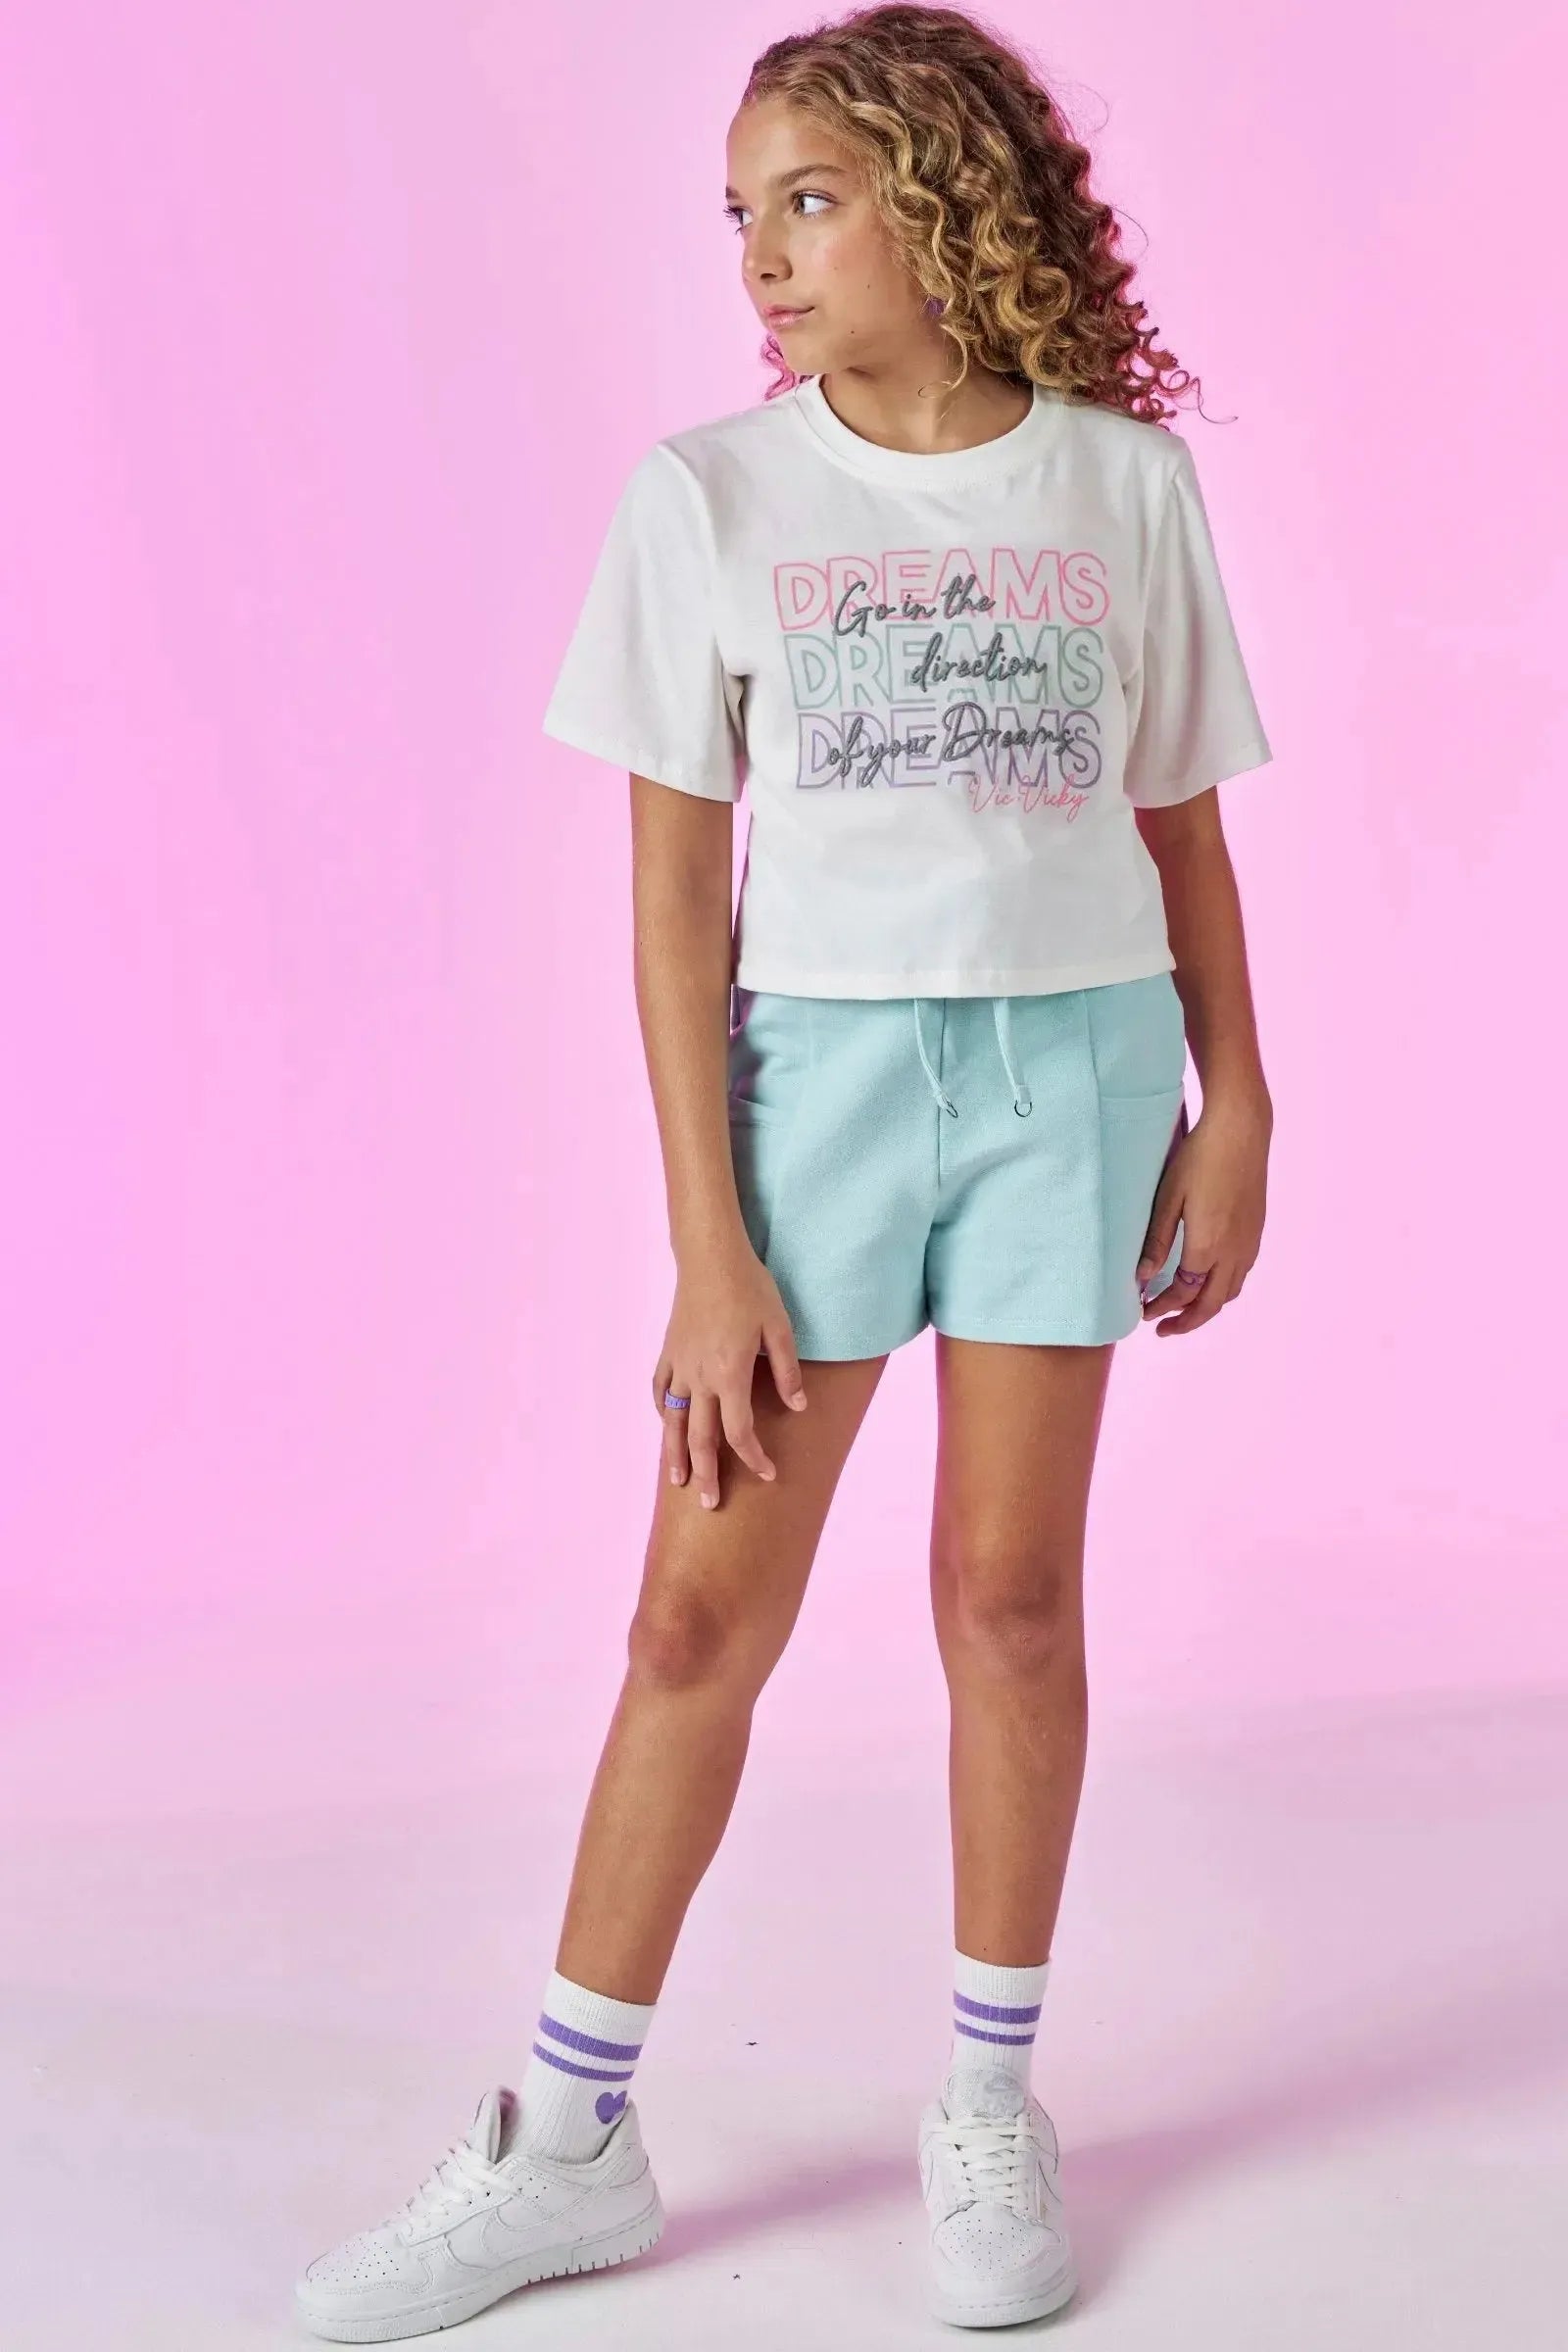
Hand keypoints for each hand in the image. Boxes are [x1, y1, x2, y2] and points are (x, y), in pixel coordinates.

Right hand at [652, 1240, 807, 1507]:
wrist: (710, 1257)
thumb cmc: (750, 1289)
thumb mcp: (780, 1328)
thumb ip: (788, 1372)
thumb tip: (798, 1407)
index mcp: (731, 1374)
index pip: (740, 1431)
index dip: (754, 1458)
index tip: (768, 1474)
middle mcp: (700, 1377)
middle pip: (700, 1437)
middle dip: (707, 1474)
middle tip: (710, 1504)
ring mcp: (680, 1366)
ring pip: (672, 1421)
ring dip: (675, 1454)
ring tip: (678, 1481)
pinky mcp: (669, 1353)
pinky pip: (661, 1390)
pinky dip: (662, 1412)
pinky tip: (665, 1426)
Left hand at [1135, 1088, 1269, 1335]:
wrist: (1242, 1130)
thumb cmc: (1200, 1158)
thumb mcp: (1168, 1198)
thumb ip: (1156, 1242)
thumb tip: (1142, 1279)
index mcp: (1208, 1246)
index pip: (1183, 1294)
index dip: (1162, 1307)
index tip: (1142, 1311)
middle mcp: (1234, 1251)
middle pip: (1211, 1304)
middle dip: (1185, 1322)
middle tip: (1161, 1329)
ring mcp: (1249, 1242)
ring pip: (1229, 1292)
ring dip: (1206, 1307)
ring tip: (1183, 1309)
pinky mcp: (1256, 1231)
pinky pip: (1241, 1274)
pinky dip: (1222, 1288)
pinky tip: (1207, 1280)